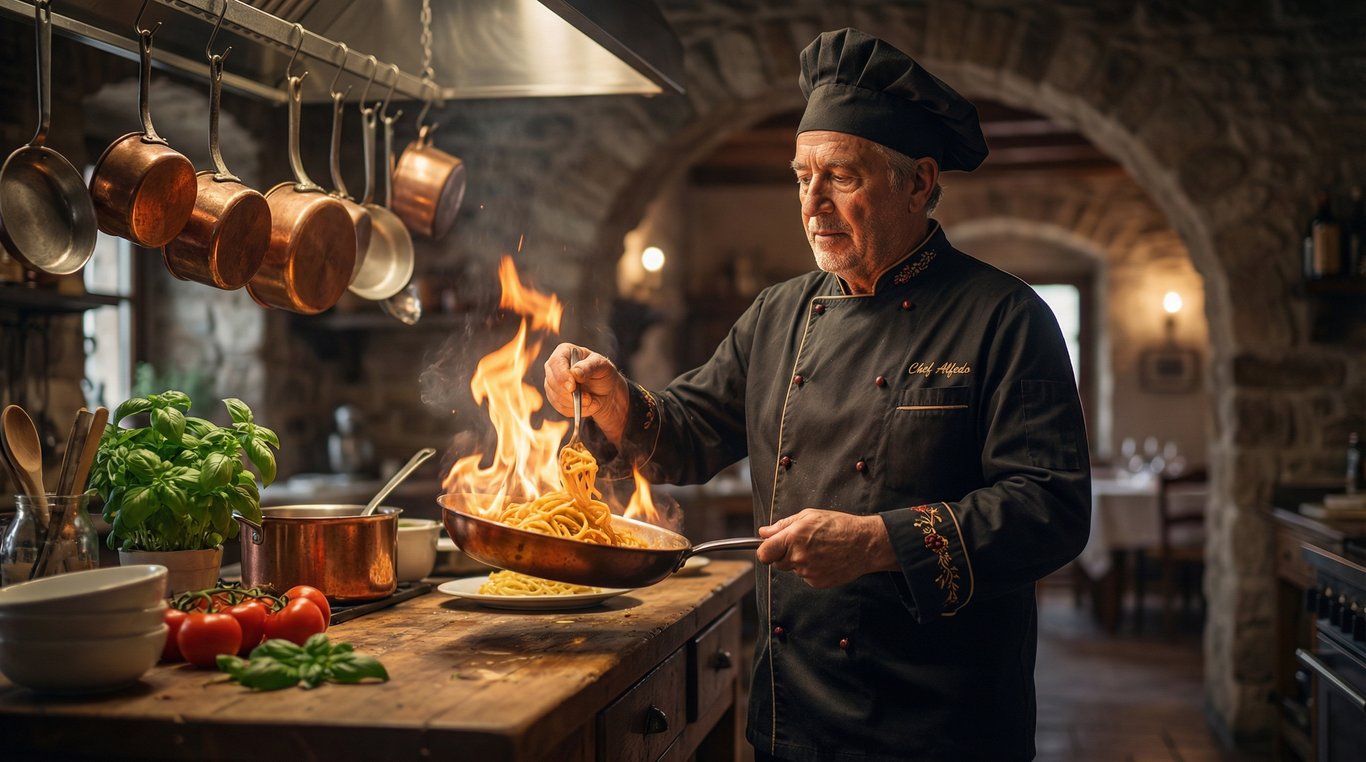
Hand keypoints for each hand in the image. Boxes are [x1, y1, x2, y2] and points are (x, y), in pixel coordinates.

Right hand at [544, 343, 630, 444]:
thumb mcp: (602, 366)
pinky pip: (559, 406)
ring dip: (573, 402)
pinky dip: (573, 409)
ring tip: (590, 401)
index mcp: (564, 352)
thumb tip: (575, 372)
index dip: (562, 375)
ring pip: (554, 396)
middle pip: (552, 381)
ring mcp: (552, 382)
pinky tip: (584, 405)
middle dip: (569, 393)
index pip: (556, 362)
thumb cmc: (603, 373)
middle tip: (587, 398)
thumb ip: (589, 367)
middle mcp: (554, 366)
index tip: (572, 387)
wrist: (605, 391)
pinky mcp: (554, 397)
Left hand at [756, 509, 897, 587]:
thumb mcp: (809, 516)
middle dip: (784, 555)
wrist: (864, 544)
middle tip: (802, 544)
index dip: (765, 551)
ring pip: (793, 569)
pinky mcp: (817, 582)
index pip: (763, 553)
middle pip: (777, 563)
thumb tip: (763, 532)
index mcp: (793, 537)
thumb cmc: (838, 525)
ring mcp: (808, 572)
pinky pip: (806, 577)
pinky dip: (812, 570)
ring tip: (819, 550)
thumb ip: (782, 525)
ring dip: (800, 562)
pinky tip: (825, 559)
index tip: (769, 548)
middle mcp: (798, 557)